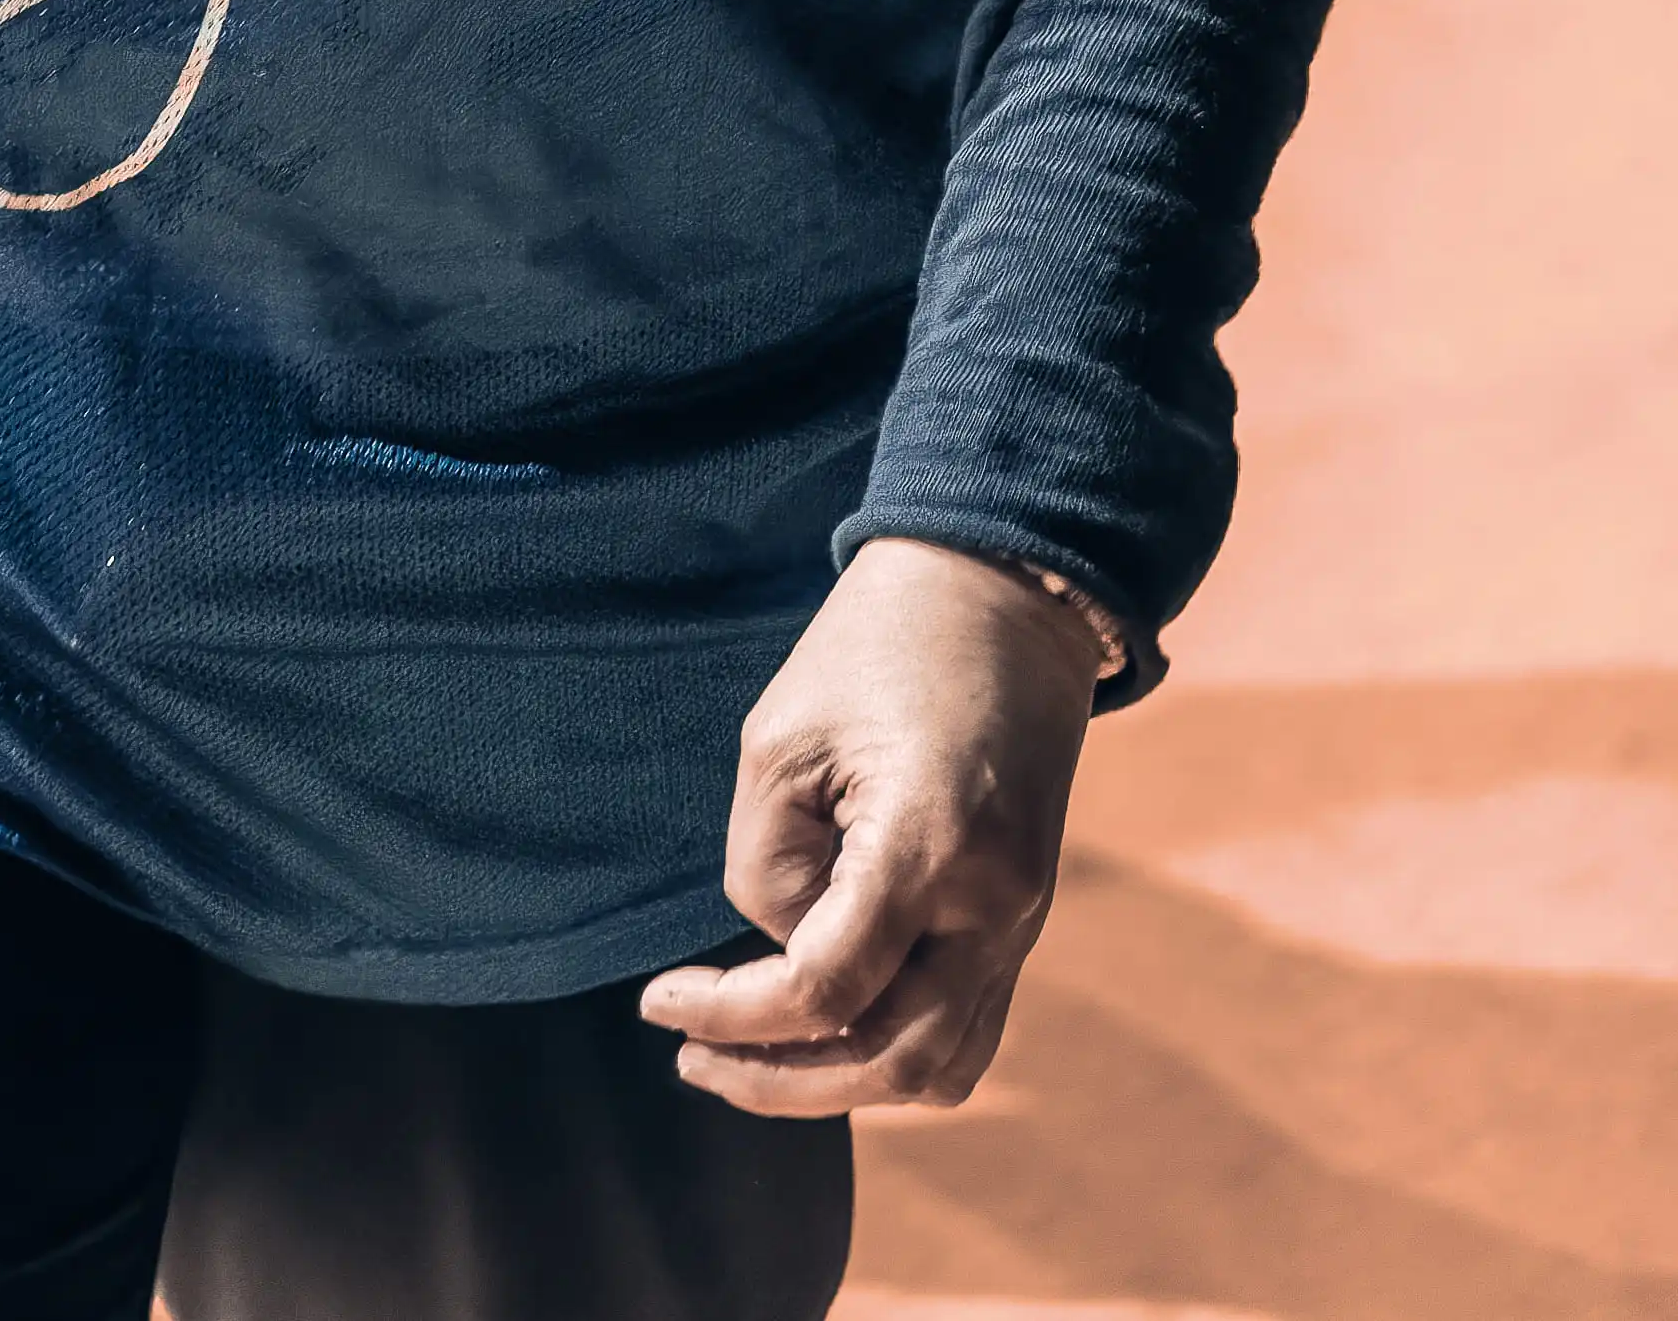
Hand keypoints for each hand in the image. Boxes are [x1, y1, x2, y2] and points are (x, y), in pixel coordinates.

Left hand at [639, 539, 1100, 1116]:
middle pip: (887, 1060)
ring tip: (749, 1061)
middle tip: (691, 1059)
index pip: (823, 989)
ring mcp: (1021, 921)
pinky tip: (821, 1030)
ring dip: (839, 1082)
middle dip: (779, 1080)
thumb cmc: (878, 647)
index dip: (729, 1016)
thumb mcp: (782, 738)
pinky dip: (890, 1052)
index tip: (656, 1000)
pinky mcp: (1022, 918)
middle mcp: (993, 906)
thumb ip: (768, 864)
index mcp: (930, 845)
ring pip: (936, 1068)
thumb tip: (777, 952)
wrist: (1002, 595)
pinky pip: (965, 1030)